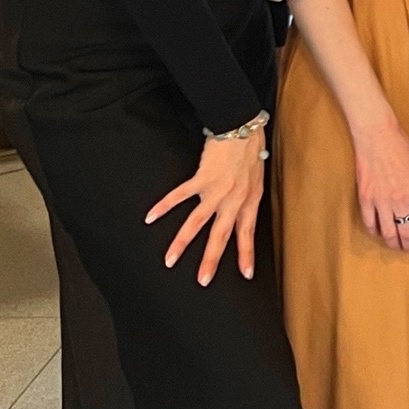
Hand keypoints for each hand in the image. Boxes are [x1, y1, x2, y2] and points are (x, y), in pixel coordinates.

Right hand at [146, 129, 265, 285]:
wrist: (242, 126)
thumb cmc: (251, 150)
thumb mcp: (257, 179)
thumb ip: (248, 198)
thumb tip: (241, 214)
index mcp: (249, 200)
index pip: (247, 233)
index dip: (246, 254)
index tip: (245, 274)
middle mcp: (234, 199)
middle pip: (221, 236)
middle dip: (211, 260)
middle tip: (202, 281)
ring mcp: (216, 190)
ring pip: (197, 222)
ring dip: (182, 242)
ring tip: (170, 260)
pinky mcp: (201, 177)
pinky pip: (180, 195)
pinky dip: (164, 206)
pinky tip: (151, 217)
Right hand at [353, 113, 408, 251]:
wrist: (377, 135)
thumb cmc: (402, 148)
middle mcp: (401, 200)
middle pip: (407, 233)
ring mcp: (381, 200)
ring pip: (388, 233)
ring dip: (394, 243)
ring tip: (397, 245)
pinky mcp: (365, 198)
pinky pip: (370, 223)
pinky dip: (375, 231)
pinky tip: (380, 232)